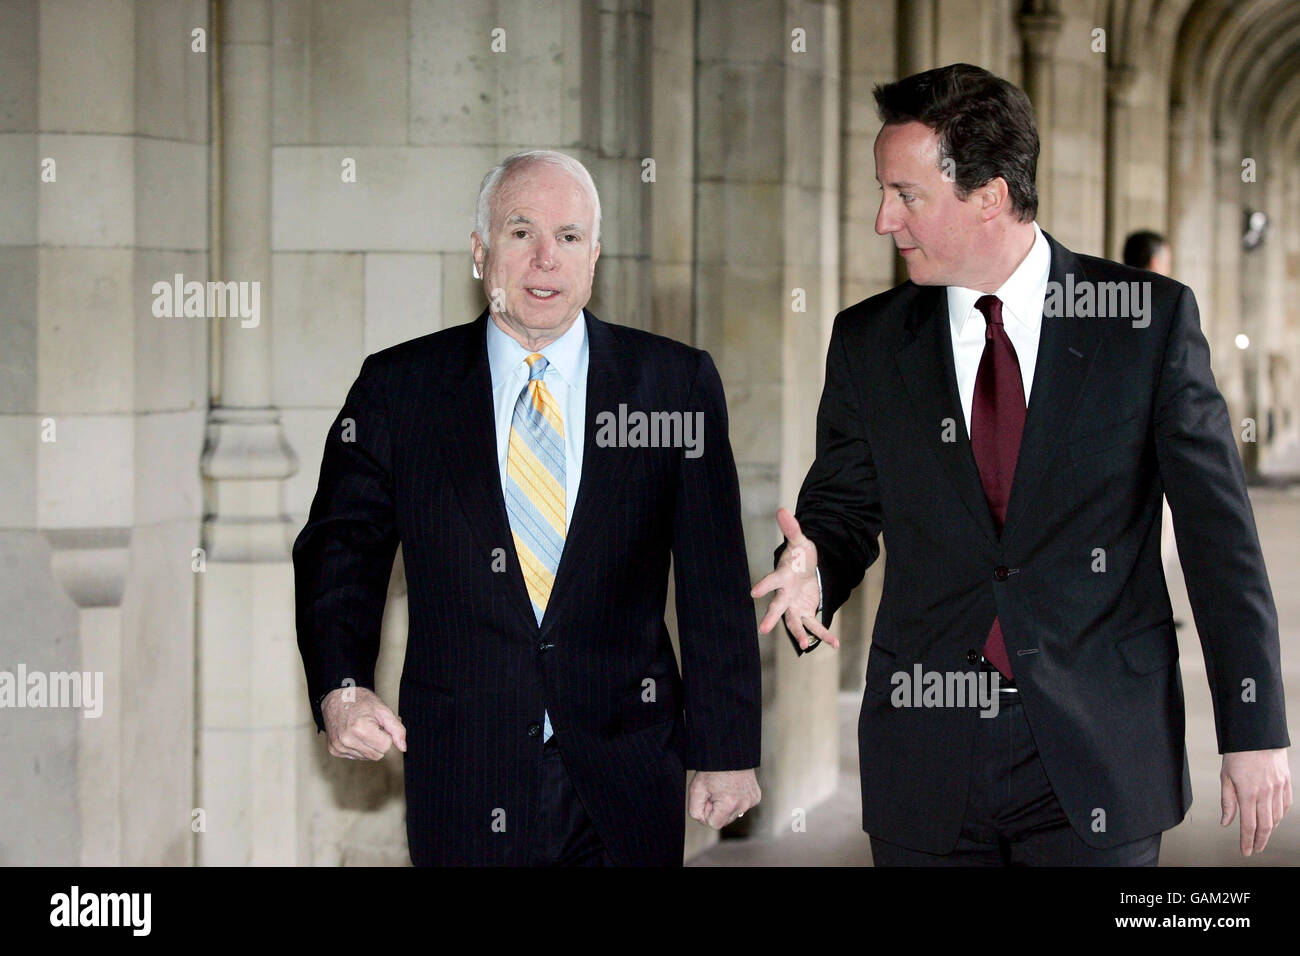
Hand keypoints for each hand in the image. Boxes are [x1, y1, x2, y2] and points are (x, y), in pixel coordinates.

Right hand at [321, 686, 406, 759]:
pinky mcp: (334, 750)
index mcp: (360, 728)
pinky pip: (356, 757)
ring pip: (367, 757)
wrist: (335, 698)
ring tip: (361, 730)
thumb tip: (403, 747)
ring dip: (369, 746)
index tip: (379, 725)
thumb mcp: (382, 710)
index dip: (386, 735)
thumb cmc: (359, 701)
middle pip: (377, 755)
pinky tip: (354, 735)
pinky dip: (358, 747)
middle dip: (378, 742)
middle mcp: (347, 740)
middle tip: (371, 727)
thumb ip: (396, 729)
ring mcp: (339, 747)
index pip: (386, 746)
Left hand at [688, 769, 760, 828]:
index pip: (714, 824)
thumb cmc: (711, 769)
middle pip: (725, 820)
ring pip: (734, 814)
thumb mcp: (696, 789)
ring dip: (727, 806)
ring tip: (724, 789)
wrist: (729, 753)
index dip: (707, 811)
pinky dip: (736, 800)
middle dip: (717, 810)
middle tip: (714, 792)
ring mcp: (752, 801)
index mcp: (729, 804)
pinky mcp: (756, 796)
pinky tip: (733, 788)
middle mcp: (744, 805)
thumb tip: (705, 821)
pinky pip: (742, 806)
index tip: (707, 797)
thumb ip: (695, 811)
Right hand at [750, 507, 837, 649]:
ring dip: (798, 633)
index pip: (771, 581)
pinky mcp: (806, 612)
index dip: (763, 586)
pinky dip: (824, 635)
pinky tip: (835, 644)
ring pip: (793, 622)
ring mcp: (794, 606)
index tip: (753, 593)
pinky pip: (814, 626)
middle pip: (777, 607)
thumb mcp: (799, 541)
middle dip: (771, 618)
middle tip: (763, 629)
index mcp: (782, 577)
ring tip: (803, 644)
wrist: (804, 570)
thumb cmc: (799, 556)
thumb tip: (782, 510)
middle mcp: (785, 595)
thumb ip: (791, 529)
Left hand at [1220, 748, 1291, 854]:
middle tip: (1255, 849)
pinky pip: (1285, 806)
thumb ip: (1227, 802)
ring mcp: (1278, 789)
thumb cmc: (1238, 754)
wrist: (1257, 736)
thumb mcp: (1225, 777)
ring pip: (1277, 817)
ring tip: (1262, 837)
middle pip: (1265, 825)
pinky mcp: (1286, 784)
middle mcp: (1265, 793)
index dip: (1247, 841)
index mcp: (1248, 793)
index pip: (1248, 825)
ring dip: (1269, 830)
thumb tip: (1226, 823)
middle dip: (1260, 841)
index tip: (1245, 851)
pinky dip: (1280, 816)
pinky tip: (1274, 820)